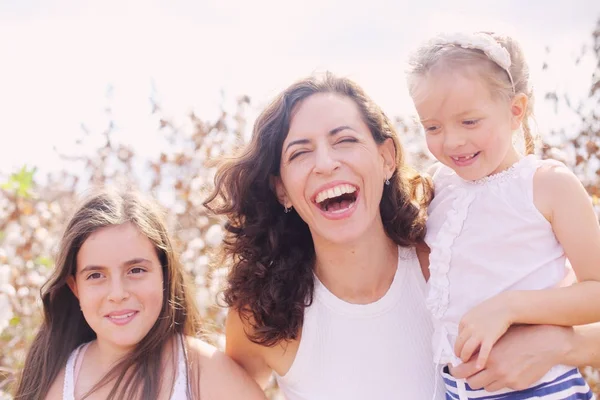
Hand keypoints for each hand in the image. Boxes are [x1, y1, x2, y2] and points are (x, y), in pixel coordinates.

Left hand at [450, 324, 571, 391]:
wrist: (545, 343)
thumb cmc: (520, 336)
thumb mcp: (496, 339)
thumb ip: (481, 349)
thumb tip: (466, 356)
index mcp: (487, 355)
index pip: (462, 370)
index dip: (455, 371)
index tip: (454, 369)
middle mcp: (495, 369)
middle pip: (471, 382)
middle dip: (469, 378)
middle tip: (470, 373)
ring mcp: (507, 379)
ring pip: (485, 387)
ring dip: (484, 381)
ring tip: (488, 372)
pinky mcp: (517, 385)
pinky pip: (500, 388)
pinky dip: (498, 382)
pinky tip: (503, 373)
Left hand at [454, 292, 514, 367]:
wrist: (506, 306)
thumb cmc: (492, 309)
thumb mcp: (476, 314)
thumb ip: (470, 324)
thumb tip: (467, 335)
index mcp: (464, 321)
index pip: (458, 337)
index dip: (459, 346)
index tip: (462, 351)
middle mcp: (468, 327)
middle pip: (459, 344)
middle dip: (459, 354)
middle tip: (462, 360)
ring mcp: (478, 333)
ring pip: (466, 350)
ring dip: (465, 358)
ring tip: (468, 365)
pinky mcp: (489, 337)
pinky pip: (482, 352)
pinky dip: (479, 360)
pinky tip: (479, 367)